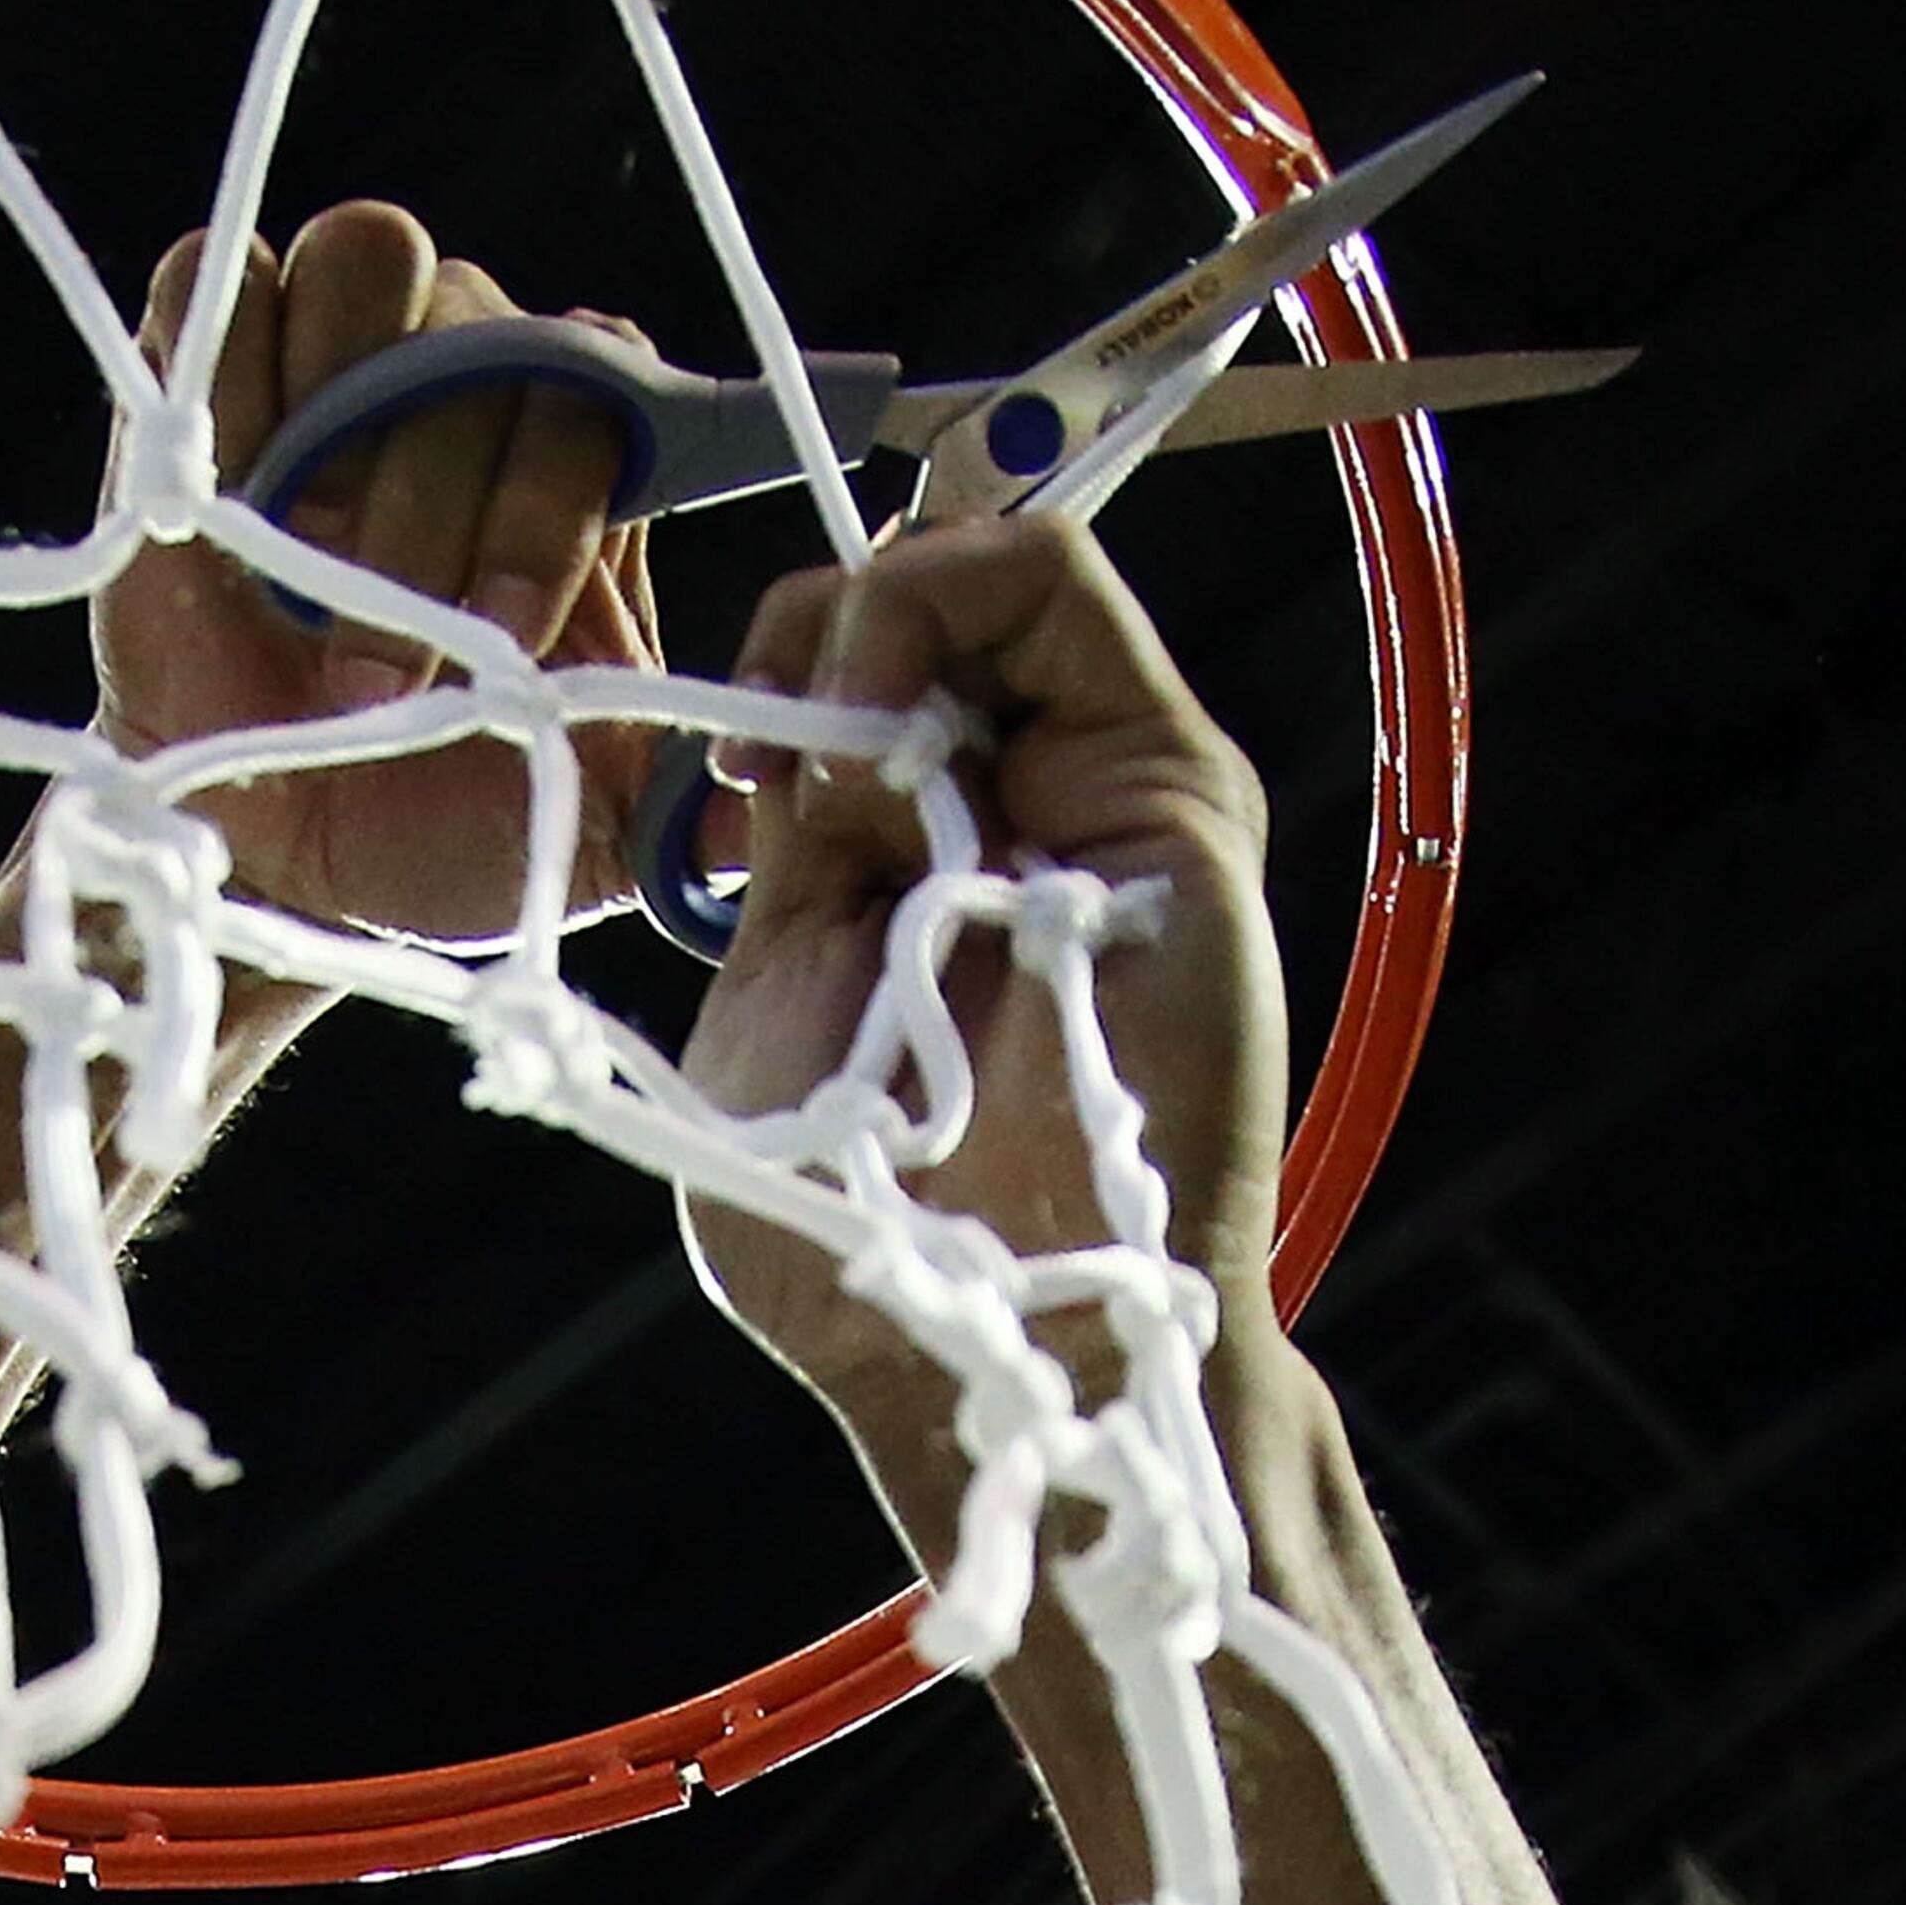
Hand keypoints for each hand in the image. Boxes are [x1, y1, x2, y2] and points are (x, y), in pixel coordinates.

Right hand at [95, 207, 663, 945]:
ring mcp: (345, 347)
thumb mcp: (591, 824)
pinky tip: (225, 499)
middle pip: (483, 335)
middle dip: (436, 505)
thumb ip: (689, 795)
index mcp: (583, 453)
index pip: (603, 392)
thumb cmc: (436, 817)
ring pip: (370, 263)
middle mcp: (474, 365)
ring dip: (337, 422)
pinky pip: (225, 280)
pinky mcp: (212, 357)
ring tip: (300, 572)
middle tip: (390, 666)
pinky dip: (227, 368)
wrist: (274, 849)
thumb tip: (795, 766)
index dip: (553, 507)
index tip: (515, 632)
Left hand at [679, 510, 1286, 1427]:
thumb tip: (812, 723)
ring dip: (875, 619)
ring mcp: (1104, 787)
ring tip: (840, 768)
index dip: (781, 671)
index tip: (734, 782)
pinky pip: (1059, 581)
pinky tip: (889, 715)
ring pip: (988, 564)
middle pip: (921, 600)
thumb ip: (797, 862)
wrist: (993, 1340)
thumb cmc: (866, 1234)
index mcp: (916, 861)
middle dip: (817, 637)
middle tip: (776, 771)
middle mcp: (1024, 808)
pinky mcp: (1172, 784)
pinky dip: (947, 594)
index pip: (858, 670)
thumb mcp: (777, 1011)